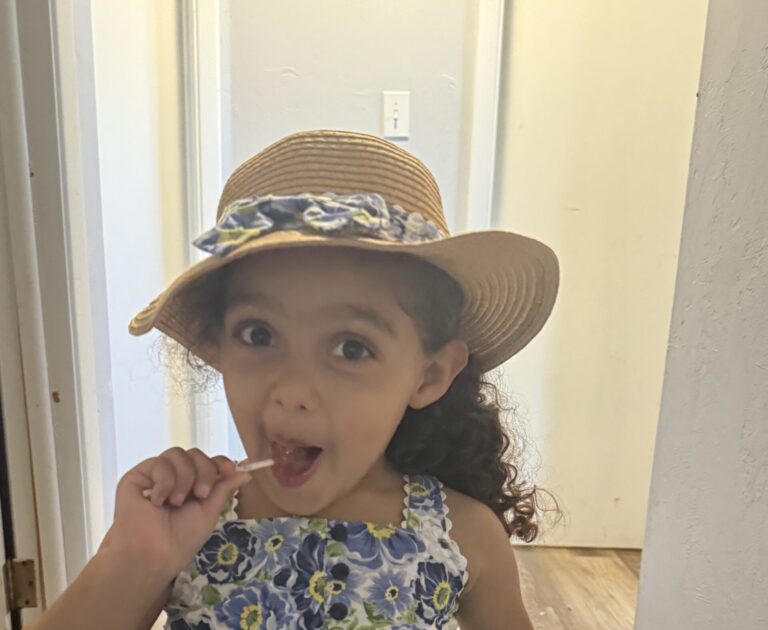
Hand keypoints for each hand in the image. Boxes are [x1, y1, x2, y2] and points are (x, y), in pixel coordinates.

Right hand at [102, 448, 252, 581]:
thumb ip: (224, 488)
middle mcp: (174, 477)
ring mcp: (154, 476)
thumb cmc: (182, 539)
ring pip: (177, 454)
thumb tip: (247, 472)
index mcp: (192, 485)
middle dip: (204, 471)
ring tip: (177, 502)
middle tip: (201, 495)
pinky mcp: (136, 477)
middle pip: (195, 454)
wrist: (155, 554)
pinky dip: (164, 481)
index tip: (228, 470)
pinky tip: (158, 501)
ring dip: (184, 478)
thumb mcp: (209, 511)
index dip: (220, 462)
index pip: (207, 461)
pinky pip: (158, 462)